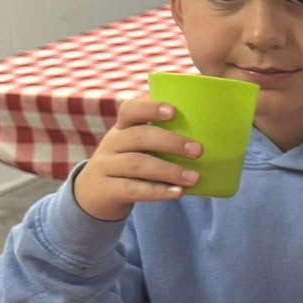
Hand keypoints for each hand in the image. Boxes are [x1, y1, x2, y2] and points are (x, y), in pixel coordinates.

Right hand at [73, 95, 202, 222]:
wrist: (93, 194)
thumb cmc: (129, 163)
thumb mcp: (136, 146)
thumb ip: (161, 137)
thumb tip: (210, 134)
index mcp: (122, 127)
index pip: (130, 109)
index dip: (150, 108)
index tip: (173, 111)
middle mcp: (112, 143)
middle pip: (138, 137)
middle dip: (170, 142)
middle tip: (198, 150)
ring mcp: (106, 166)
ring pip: (137, 164)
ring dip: (169, 170)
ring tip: (194, 177)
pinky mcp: (107, 190)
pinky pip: (133, 189)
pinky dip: (158, 191)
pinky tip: (178, 192)